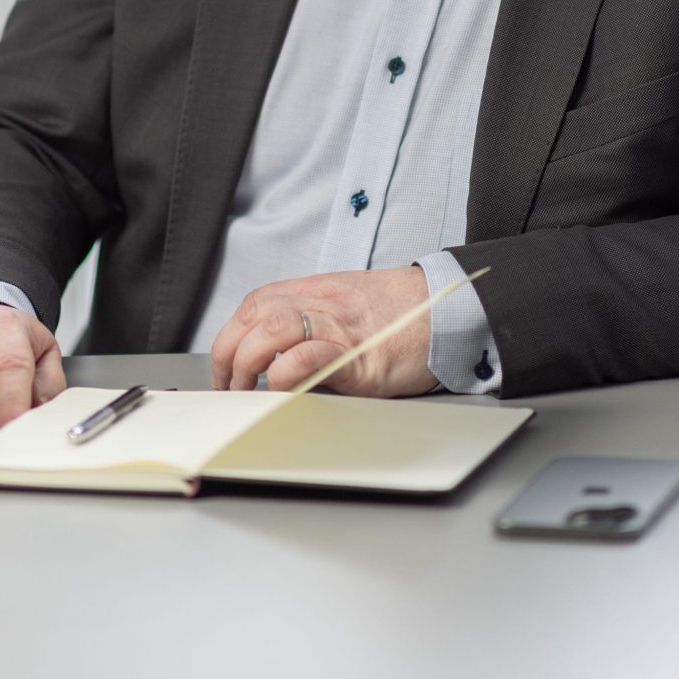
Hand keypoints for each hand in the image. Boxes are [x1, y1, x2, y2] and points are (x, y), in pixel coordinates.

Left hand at [209, 266, 432, 397]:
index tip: (225, 364)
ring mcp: (342, 327)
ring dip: (248, 362)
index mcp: (321, 290)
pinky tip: (281, 389)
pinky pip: (309, 355)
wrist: (453, 311)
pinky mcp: (361, 356)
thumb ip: (318, 325)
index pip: (257, 301)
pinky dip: (285, 373)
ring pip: (273, 328)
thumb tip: (281, 360)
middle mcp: (326, 303)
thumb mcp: (353, 308)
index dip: (231, 333)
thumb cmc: (406, 315)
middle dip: (228, 352)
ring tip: (246, 389)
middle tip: (229, 384)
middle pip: (255, 315)